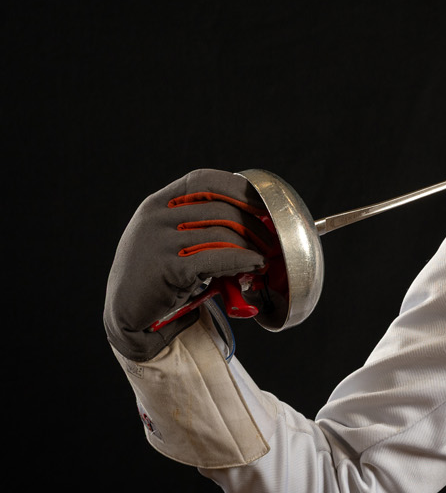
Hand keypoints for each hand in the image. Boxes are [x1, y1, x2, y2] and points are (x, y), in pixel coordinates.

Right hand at [104, 170, 276, 361]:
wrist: (126, 311)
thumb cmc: (157, 274)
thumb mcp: (167, 237)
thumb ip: (195, 222)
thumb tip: (252, 219)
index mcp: (157, 204)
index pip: (204, 181)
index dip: (237, 188)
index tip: (262, 202)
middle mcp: (156, 218)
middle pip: (221, 209)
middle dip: (254, 224)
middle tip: (271, 239)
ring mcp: (159, 242)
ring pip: (223, 234)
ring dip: (252, 246)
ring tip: (264, 255)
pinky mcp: (168, 268)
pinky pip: (217, 258)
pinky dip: (243, 260)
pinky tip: (255, 264)